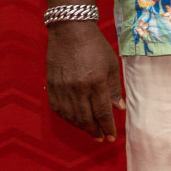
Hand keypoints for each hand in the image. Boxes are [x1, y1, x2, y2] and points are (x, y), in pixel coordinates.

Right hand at [46, 22, 123, 142]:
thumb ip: (114, 88)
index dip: (107, 127)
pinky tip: (75, 121)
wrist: (70, 31)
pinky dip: (67, 118)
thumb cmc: (95, 46)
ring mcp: (63, 88)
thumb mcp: (111, 65)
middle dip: (94, 131)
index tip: (111, 137)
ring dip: (81, 127)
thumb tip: (119, 108)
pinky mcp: (52, 86)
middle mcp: (78, 88)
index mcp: (95, 82)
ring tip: (91, 132)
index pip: (102, 112)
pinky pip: (58, 109)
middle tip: (101, 139)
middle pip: (86, 118)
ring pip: (71, 116)